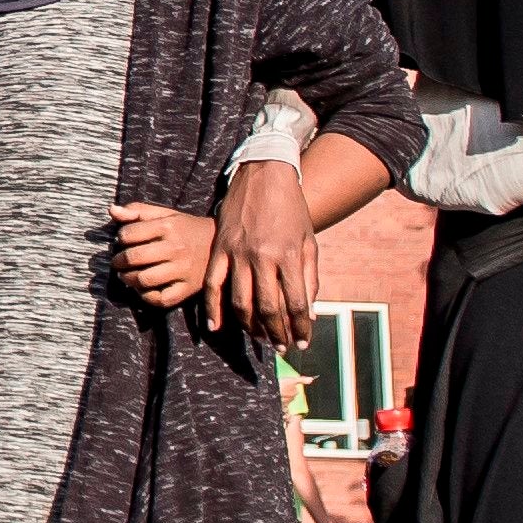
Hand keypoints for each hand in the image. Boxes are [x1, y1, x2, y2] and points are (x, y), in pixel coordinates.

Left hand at [108, 201, 215, 311]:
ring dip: (127, 279)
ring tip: (125, 275)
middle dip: (118, 261)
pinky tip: (142, 289)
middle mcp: (175, 248)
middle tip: (117, 262)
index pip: (128, 234)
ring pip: (144, 280)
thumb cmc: (186, 228)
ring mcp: (183, 270)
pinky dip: (146, 296)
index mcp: (168, 226)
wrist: (219, 244)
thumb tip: (112, 210)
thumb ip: (138, 210)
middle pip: (133, 258)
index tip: (123, 241)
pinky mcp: (188, 288)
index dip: (120, 238)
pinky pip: (161, 299)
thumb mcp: (165, 214)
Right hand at [208, 156, 318, 340]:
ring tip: (259, 339)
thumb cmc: (292, 210)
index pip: (297, 303)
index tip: (303, 343)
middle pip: (269, 308)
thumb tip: (310, 314)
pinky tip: (215, 326)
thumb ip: (309, 278)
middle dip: (277, 333)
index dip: (301, 327)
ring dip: (250, 327)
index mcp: (289, 255)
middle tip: (281, 348)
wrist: (265, 174)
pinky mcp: (219, 248)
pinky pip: (213, 284)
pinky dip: (213, 307)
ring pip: (241, 301)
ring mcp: (237, 252)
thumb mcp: (308, 241)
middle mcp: (262, 256)